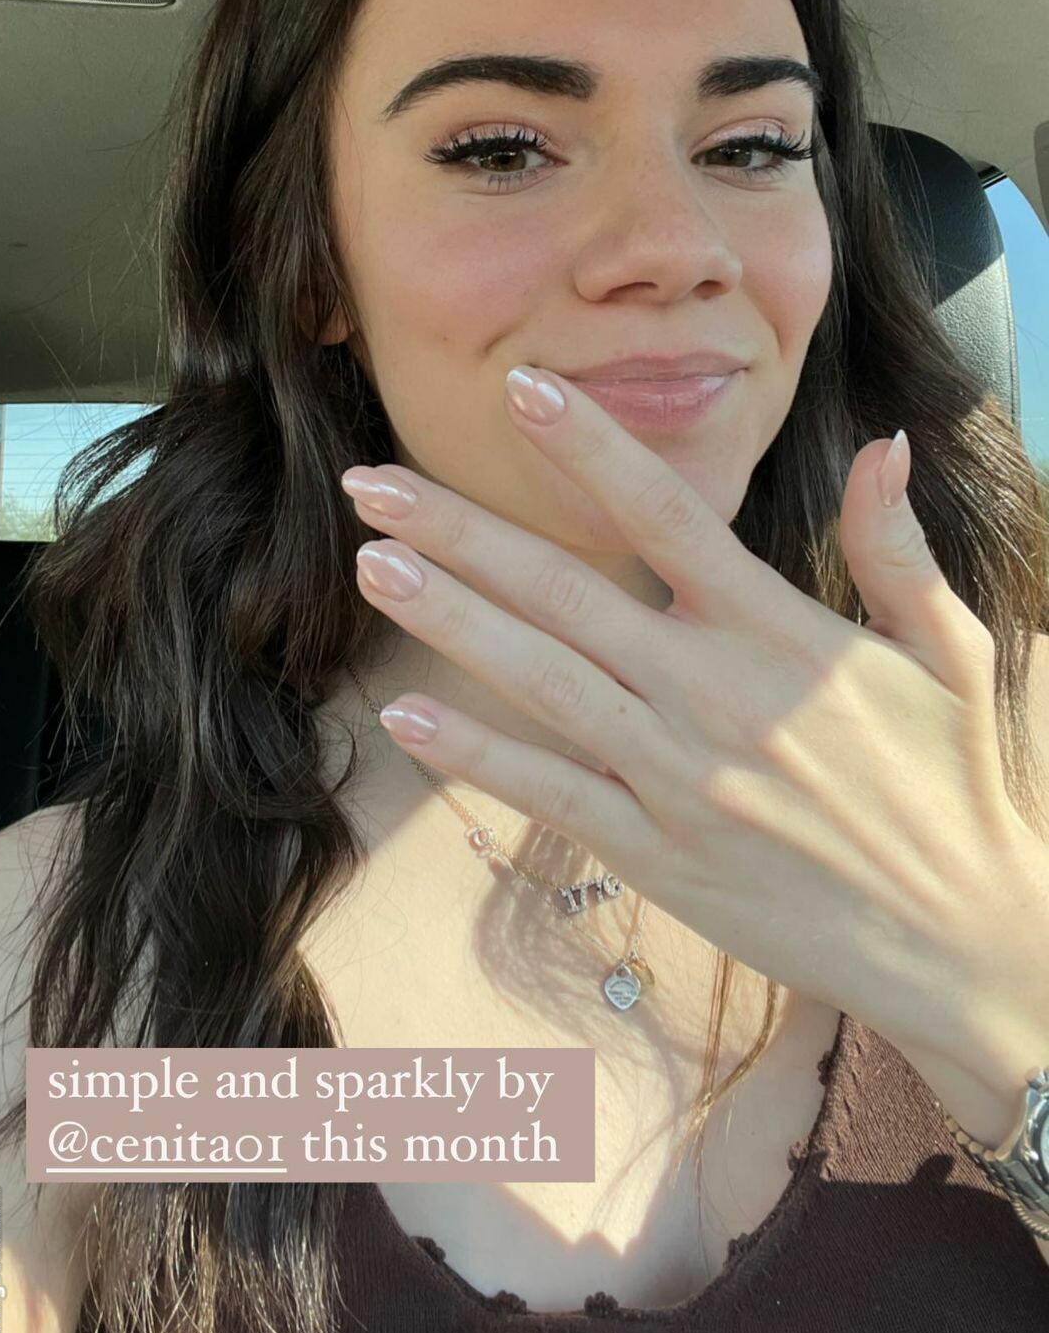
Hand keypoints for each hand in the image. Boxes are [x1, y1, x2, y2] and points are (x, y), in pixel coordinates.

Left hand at [340, 364, 1025, 1059]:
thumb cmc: (951, 787)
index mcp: (782, 633)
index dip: (590, 448)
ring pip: (543, 683)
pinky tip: (406, 718)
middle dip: (463, 532)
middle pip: (569, 594)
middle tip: (373, 483)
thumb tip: (884, 444)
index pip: (670, 516)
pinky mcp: (659, 856)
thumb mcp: (951, 654)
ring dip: (449, 622)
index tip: (522, 387)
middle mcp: (717, 696)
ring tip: (372, 565)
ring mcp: (680, 780)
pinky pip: (551, 795)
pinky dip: (477, 756)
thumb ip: (895, 550)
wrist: (960, 945)